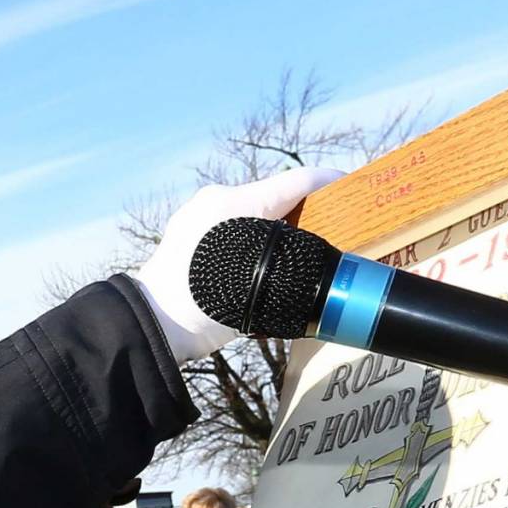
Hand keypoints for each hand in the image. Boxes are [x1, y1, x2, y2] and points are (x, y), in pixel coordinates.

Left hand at [128, 167, 346, 359]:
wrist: (154, 324)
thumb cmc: (203, 308)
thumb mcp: (258, 287)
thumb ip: (290, 264)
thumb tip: (317, 260)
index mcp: (237, 204)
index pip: (298, 182)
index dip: (330, 183)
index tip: (354, 189)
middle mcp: (219, 199)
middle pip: (277, 195)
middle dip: (306, 208)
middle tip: (334, 227)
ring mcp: (201, 213)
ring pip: (255, 209)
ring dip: (279, 223)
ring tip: (303, 244)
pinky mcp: (190, 229)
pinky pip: (234, 222)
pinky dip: (255, 233)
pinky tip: (267, 255)